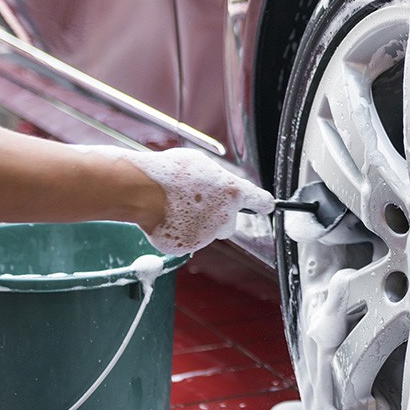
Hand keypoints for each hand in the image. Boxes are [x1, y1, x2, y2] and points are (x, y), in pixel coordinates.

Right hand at [80, 146, 275, 255]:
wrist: (141, 192)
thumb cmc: (168, 173)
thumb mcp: (199, 163)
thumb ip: (215, 177)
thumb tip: (217, 184)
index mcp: (233, 192)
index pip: (260, 201)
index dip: (263, 203)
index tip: (268, 206)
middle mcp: (225, 217)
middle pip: (230, 222)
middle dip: (218, 216)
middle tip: (196, 202)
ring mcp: (208, 235)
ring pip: (208, 232)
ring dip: (197, 223)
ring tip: (174, 205)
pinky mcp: (189, 247)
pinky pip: (187, 240)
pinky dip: (178, 232)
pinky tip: (165, 217)